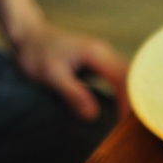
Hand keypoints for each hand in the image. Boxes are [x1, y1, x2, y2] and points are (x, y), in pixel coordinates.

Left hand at [13, 20, 129, 120]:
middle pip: (130, 78)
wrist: (28, 35)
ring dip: (130, 98)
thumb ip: (73, 94)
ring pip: (126, 78)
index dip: (128, 102)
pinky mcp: (99, 63)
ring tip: (128, 121)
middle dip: (134, 101)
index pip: (123, 79)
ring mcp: (103, 56)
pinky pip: (118, 78)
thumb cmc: (36, 53)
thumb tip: (93, 115)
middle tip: (133, 127)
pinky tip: (121, 107)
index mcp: (96, 53)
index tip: (123, 123)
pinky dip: (122, 93)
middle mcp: (104, 52)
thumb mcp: (51, 75)